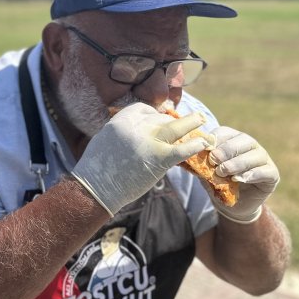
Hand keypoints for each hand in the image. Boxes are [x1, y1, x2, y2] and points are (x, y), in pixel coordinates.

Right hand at [72, 103, 212, 215]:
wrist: (95, 188)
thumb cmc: (96, 167)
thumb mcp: (105, 138)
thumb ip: (122, 131)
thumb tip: (136, 130)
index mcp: (120, 120)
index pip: (145, 110)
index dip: (155, 115)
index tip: (160, 121)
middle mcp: (135, 127)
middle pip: (160, 119)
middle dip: (172, 123)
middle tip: (185, 123)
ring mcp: (148, 141)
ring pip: (175, 127)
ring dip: (192, 123)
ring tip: (203, 120)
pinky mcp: (158, 158)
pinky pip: (181, 149)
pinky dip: (194, 146)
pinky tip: (203, 143)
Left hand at [208, 126, 279, 222]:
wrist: (232, 205)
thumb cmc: (217, 183)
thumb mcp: (205, 172)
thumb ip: (199, 163)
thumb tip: (185, 156)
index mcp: (232, 140)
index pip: (225, 132)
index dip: (215, 139)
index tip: (205, 148)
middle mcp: (250, 146)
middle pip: (243, 140)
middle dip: (227, 149)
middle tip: (214, 160)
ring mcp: (263, 159)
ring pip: (255, 155)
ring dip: (238, 162)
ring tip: (224, 172)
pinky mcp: (272, 174)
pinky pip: (266, 171)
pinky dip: (252, 174)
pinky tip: (240, 179)